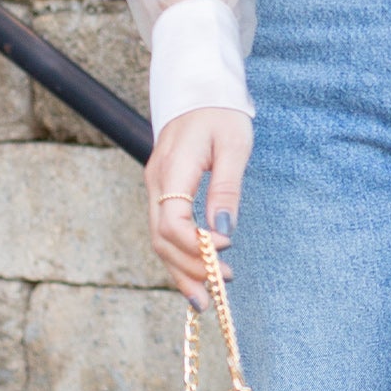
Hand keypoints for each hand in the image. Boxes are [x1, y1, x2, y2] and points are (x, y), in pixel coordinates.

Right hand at [146, 106, 254, 303]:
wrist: (199, 90)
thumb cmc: (221, 114)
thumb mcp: (234, 145)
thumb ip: (226, 188)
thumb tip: (223, 231)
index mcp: (172, 168)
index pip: (171, 220)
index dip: (195, 244)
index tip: (225, 251)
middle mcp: (156, 182)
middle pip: (161, 238)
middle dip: (188, 268)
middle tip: (220, 289)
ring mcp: (156, 188)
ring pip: (159, 240)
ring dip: (181, 270)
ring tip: (206, 300)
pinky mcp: (163, 192)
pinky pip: (164, 231)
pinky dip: (178, 257)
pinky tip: (195, 276)